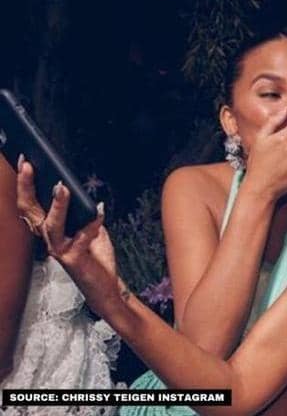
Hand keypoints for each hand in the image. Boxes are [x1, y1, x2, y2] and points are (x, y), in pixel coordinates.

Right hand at [16, 158, 126, 314]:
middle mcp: (48, 240)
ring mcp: (59, 250)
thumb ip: (84, 212)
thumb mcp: (90, 228)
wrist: (103, 285)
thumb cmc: (94, 256)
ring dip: (56, 205)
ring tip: (62, 188)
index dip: (24, 183)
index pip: (30, 204)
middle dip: (27, 187)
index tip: (25, 161)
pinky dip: (92, 223)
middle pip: (30, 211)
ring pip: (50, 225)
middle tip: (29, 165)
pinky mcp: (74, 259)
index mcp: (49, 230)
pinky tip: (100, 210)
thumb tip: (83, 192)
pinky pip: (81, 238)